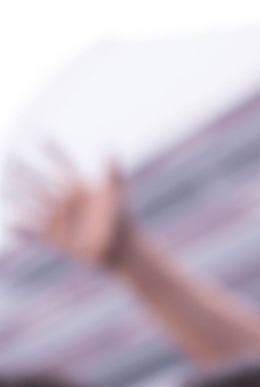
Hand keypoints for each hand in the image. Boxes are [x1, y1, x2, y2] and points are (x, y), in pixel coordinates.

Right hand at [4, 150, 129, 268]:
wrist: (122, 249)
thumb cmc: (122, 220)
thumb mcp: (116, 195)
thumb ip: (113, 174)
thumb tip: (112, 149)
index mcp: (79, 189)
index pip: (63, 166)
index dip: (54, 152)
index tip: (44, 137)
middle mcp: (65, 202)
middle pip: (40, 183)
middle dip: (26, 171)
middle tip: (11, 158)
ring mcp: (59, 219)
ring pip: (33, 204)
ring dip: (19, 196)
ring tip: (5, 187)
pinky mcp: (55, 238)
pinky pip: (34, 234)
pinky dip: (23, 231)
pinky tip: (11, 225)